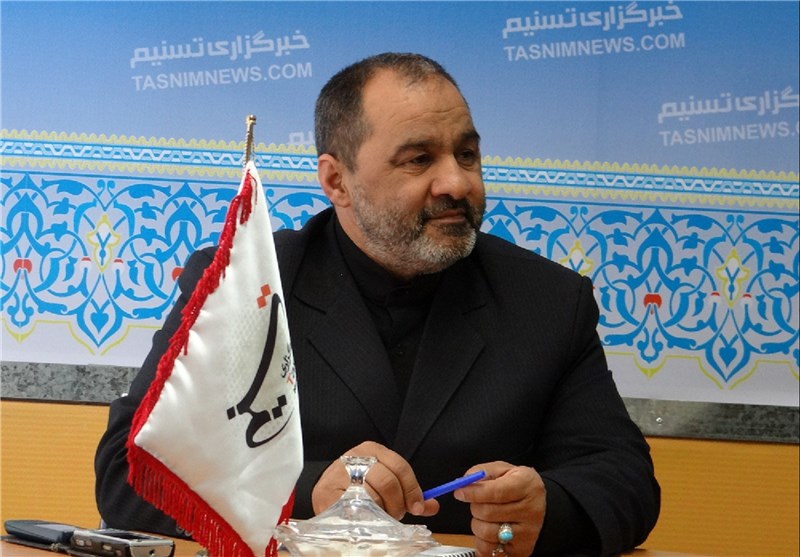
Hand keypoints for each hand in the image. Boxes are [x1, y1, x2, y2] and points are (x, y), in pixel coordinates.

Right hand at [311, 441, 439, 519]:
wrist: (326, 489)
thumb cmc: (358, 485)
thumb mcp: (384, 480)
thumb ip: (407, 492)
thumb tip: (432, 506)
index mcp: (373, 450)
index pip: (400, 467)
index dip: (412, 489)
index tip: (417, 507)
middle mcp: (356, 456)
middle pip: (387, 482)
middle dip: (396, 504)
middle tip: (395, 515)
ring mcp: (340, 473)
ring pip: (371, 496)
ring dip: (380, 512)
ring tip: (379, 517)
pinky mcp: (327, 492)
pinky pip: (353, 508)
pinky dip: (363, 516)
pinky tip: (365, 518)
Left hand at [453, 461, 544, 556]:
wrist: (539, 504)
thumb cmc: (517, 485)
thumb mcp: (503, 469)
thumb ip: (482, 472)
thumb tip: (463, 483)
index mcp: (527, 485)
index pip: (496, 492)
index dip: (474, 493)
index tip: (459, 492)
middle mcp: (531, 510)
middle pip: (488, 513)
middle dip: (475, 507)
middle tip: (477, 502)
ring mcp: (527, 532)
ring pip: (487, 532)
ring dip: (477, 524)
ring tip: (485, 517)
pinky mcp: (521, 549)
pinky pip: (490, 549)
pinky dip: (482, 540)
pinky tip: (490, 529)